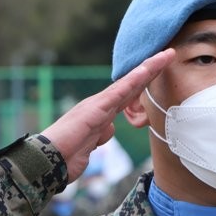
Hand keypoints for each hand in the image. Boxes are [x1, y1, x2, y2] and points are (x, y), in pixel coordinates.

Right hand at [41, 49, 174, 180]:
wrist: (47, 160)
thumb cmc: (66, 156)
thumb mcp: (90, 146)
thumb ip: (101, 135)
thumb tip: (110, 129)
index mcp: (100, 114)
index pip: (128, 95)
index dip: (144, 83)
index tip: (160, 72)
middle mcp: (100, 105)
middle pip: (131, 85)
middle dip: (150, 70)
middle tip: (168, 55)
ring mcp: (97, 105)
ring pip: (128, 84)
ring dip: (147, 69)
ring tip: (164, 56)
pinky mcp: (95, 109)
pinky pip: (118, 92)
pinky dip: (133, 81)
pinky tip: (145, 71)